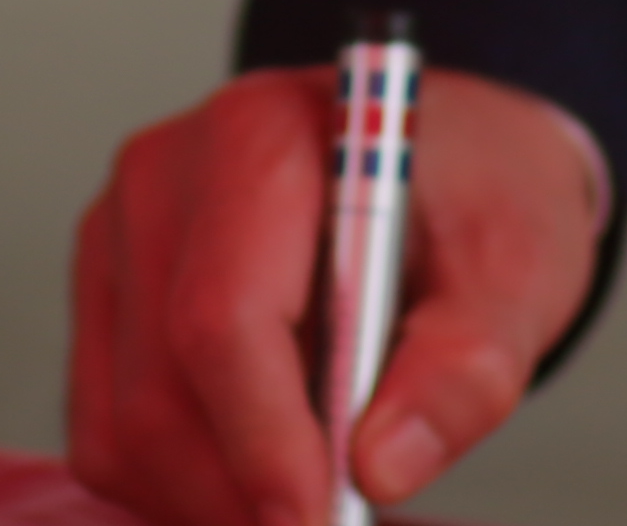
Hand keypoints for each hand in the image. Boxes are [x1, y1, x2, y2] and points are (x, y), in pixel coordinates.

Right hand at [71, 62, 607, 522]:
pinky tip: (266, 470)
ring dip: (216, 501)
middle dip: (246, 495)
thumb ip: (467, 367)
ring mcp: (120, 237)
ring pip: (124, 429)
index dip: (265, 443)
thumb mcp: (519, 269)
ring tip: (316, 491)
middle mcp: (166, 177)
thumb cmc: (477, 195)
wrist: (443, 158)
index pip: (224, 318)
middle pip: (162, 390)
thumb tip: (382, 467)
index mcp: (263, 139)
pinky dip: (184, 486)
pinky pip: (110, 432)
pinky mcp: (107, 295)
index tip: (322, 523)